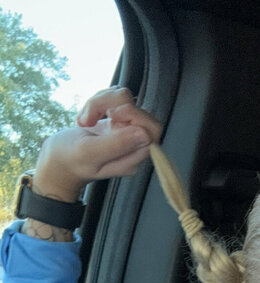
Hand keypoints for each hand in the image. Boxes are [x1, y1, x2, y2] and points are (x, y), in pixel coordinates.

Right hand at [32, 87, 161, 202]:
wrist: (58, 157)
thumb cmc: (70, 159)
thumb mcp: (89, 152)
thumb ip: (117, 144)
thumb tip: (146, 135)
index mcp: (133, 158)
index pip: (151, 129)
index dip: (133, 116)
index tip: (111, 116)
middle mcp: (134, 144)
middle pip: (139, 109)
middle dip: (112, 104)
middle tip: (90, 116)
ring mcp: (126, 130)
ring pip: (124, 98)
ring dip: (100, 102)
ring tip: (85, 120)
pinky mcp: (117, 118)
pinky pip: (114, 96)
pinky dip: (98, 101)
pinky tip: (87, 116)